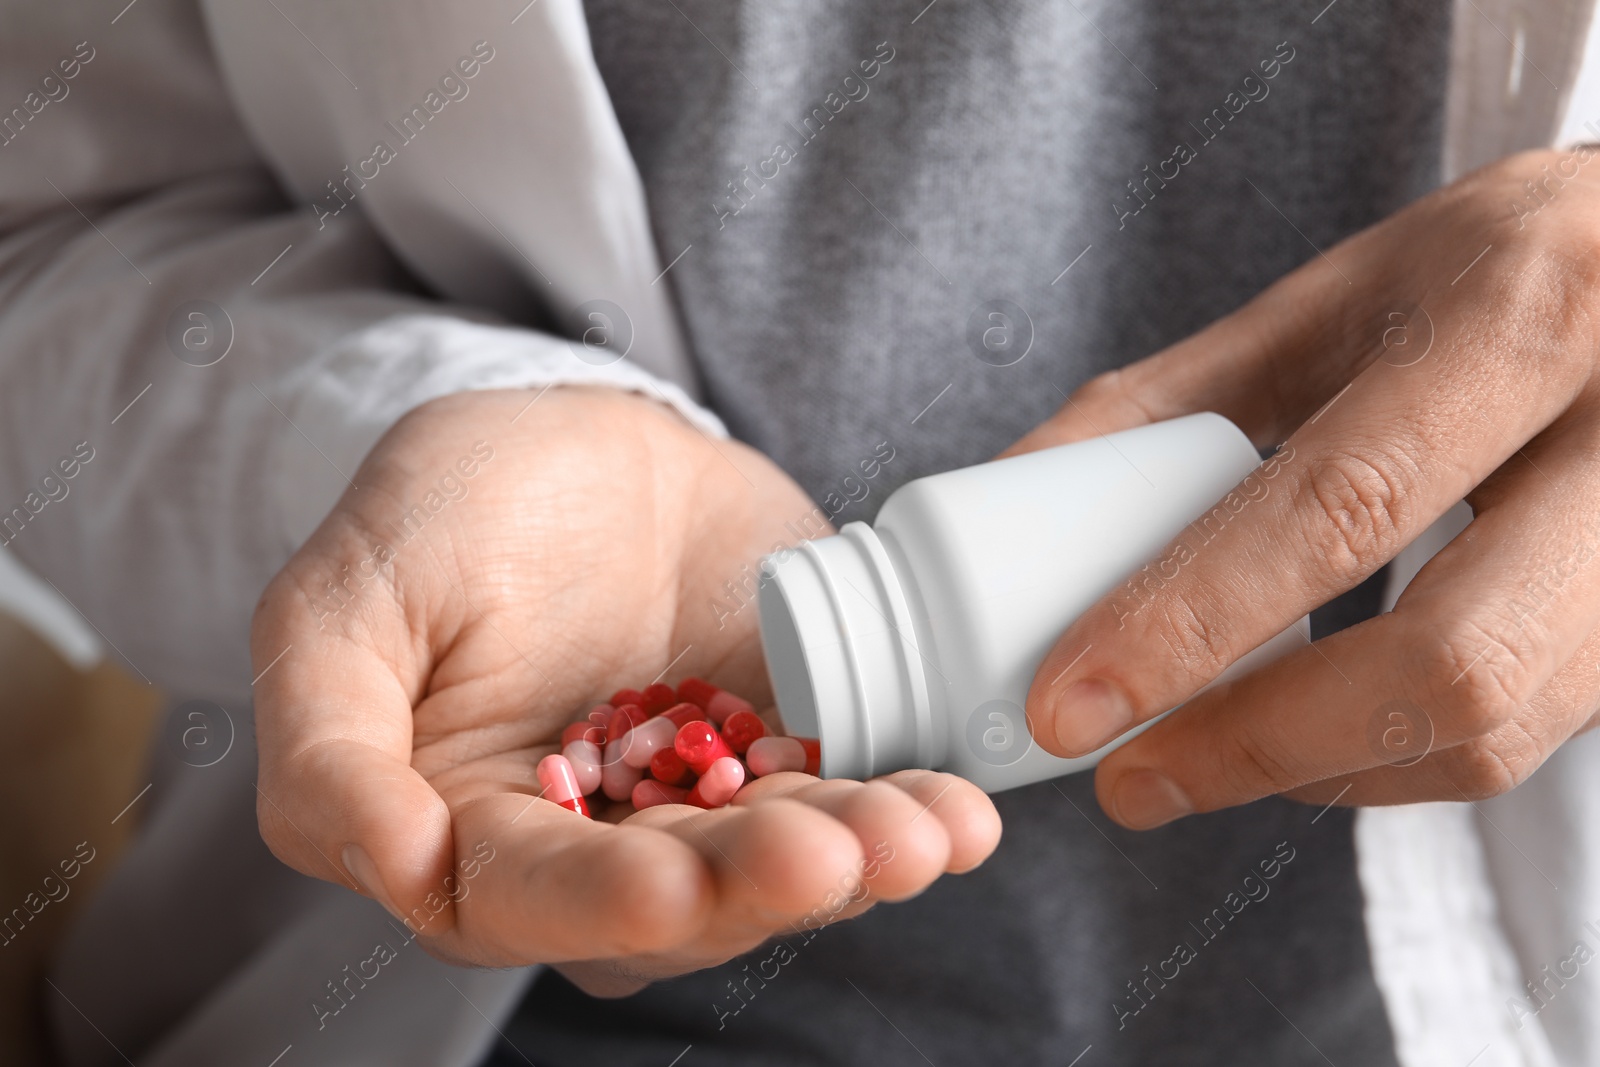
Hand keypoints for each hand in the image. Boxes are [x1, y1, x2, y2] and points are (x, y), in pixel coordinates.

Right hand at [251, 387, 998, 991]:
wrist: (575, 439)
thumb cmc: (438, 515)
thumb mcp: (337, 606)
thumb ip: (330, 745)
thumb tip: (393, 866)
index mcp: (472, 837)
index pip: (530, 899)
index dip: (600, 901)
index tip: (674, 887)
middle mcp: (598, 849)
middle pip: (683, 902)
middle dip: (761, 885)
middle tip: (838, 853)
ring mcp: (706, 803)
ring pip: (781, 861)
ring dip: (858, 859)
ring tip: (925, 830)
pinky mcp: (791, 748)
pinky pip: (850, 789)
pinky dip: (903, 800)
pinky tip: (959, 804)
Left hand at [1013, 146, 1599, 827]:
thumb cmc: (1478, 278)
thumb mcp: (1324, 302)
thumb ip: (1168, 403)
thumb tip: (1005, 502)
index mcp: (1519, 315)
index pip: (1342, 504)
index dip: (1192, 623)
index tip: (1070, 707)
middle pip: (1451, 658)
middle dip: (1261, 743)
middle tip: (1128, 778)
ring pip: (1503, 727)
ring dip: (1325, 772)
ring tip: (1201, 760)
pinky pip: (1532, 738)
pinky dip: (1399, 761)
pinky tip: (1315, 737)